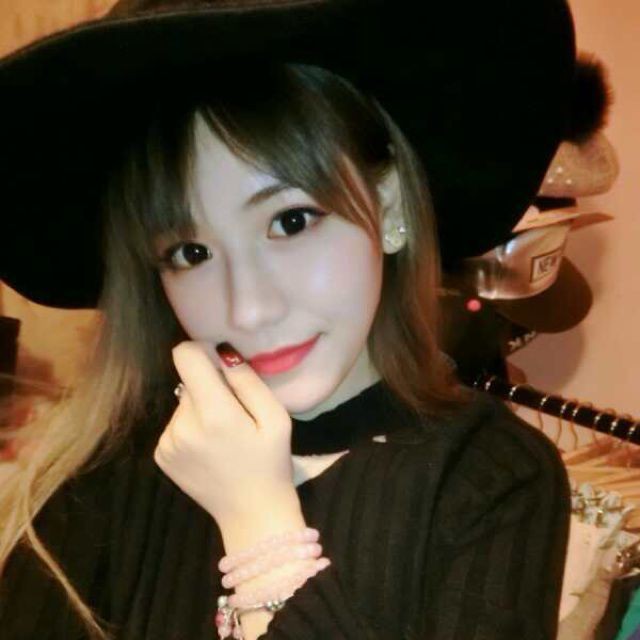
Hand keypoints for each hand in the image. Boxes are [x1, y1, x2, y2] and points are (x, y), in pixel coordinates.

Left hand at [153, 340, 298, 527]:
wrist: (253, 515)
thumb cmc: (272, 463)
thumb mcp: (276, 418)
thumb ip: (247, 381)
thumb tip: (222, 352)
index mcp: (213, 413)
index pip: (185, 356)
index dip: (203, 351)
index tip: (222, 365)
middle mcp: (181, 426)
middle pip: (189, 381)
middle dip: (211, 388)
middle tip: (237, 415)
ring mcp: (167, 442)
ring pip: (184, 403)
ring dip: (202, 410)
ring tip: (225, 438)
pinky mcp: (161, 456)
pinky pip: (176, 424)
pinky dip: (192, 429)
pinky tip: (211, 450)